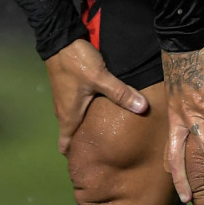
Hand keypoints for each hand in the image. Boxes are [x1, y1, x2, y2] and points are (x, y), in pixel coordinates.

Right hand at [44, 38, 148, 154]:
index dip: (73, 156)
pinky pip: (75, 108)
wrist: (60, 40)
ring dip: (84, 127)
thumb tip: (143, 108)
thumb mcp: (101, 78)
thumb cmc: (76, 64)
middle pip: (71, 134)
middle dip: (84, 143)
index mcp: (69, 116)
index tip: (86, 164)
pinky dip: (84, 113)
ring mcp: (63, 100)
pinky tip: (98, 110)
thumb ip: (121, 93)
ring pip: (73, 120)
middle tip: (102, 151)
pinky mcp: (67, 89)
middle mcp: (63, 112)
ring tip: (103, 133)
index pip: (65, 144)